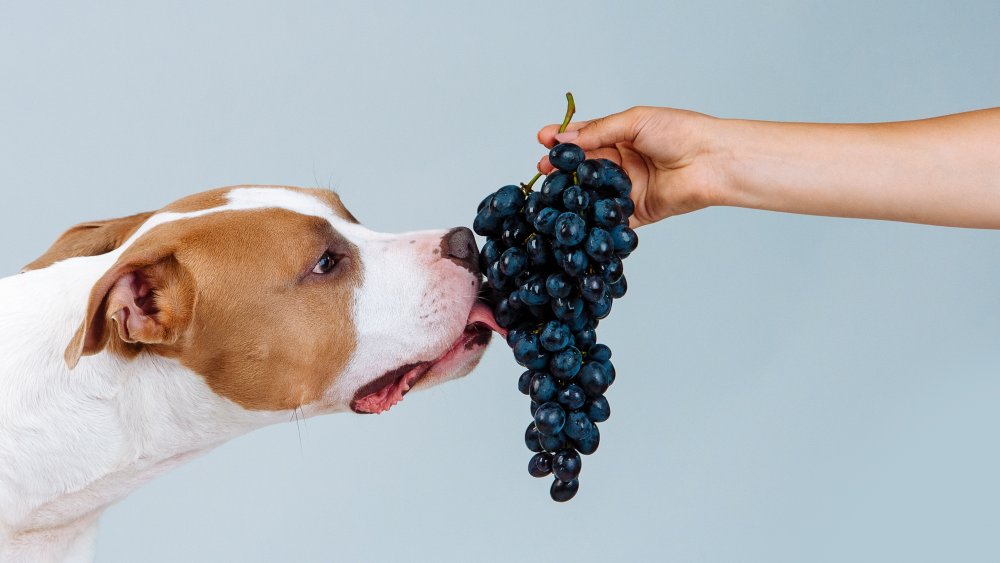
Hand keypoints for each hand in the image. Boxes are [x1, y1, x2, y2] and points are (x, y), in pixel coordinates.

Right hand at [537, 107, 727, 227]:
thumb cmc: (680, 132)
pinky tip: (572, 214)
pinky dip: (592, 217)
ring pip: (592, 192)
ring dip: (572, 192)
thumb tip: (564, 139)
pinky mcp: (635, 212)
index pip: (587, 138)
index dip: (564, 140)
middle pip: (585, 167)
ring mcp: (628, 189)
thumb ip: (598, 131)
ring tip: (552, 189)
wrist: (710, 161)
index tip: (543, 139)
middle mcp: (624, 163)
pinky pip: (609, 217)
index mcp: (624, 137)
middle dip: (563, 167)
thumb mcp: (634, 122)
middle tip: (542, 167)